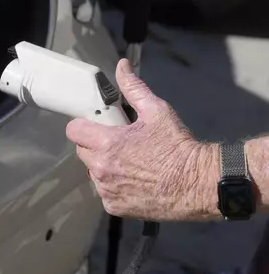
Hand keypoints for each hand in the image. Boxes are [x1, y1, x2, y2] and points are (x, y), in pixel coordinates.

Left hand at [66, 59, 219, 220]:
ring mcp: (106, 190)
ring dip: (104, 167)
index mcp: (107, 143)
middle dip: (95, 146)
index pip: (74, 131)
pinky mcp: (114, 207)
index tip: (96, 126)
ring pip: (93, 173)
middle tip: (119, 144)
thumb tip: (122, 66)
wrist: (199, 184)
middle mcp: (101, 168)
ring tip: (129, 164)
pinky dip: (114, 187)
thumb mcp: (157, 111)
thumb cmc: (177, 145)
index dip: (84, 126)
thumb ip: (134, 88)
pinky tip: (133, 182)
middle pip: (82, 152)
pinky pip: (104, 193)